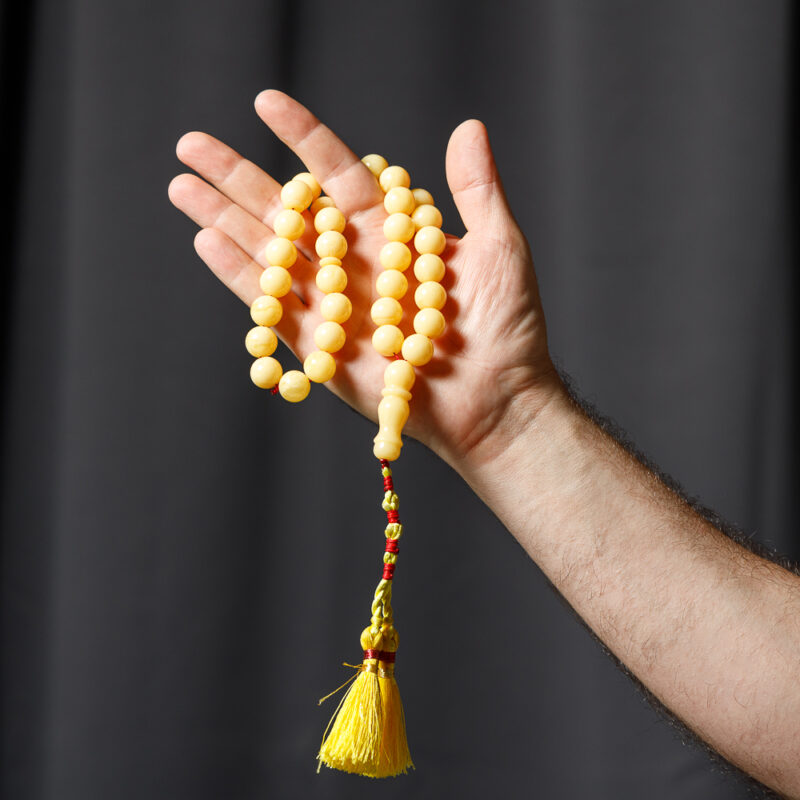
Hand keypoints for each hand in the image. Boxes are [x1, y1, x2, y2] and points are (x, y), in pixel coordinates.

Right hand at [168, 90, 562, 468]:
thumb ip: (477, 189)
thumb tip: (467, 126)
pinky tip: (207, 239)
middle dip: (239, 175)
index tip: (266, 102)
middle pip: (288, 210)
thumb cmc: (507, 328)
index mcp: (392, 232)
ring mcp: (335, 304)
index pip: (338, 174)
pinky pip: (275, 307)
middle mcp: (355, 263)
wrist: (496, 401)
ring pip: (270, 253)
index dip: (302, 137)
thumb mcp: (500, 248)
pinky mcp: (322, 348)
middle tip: (192, 143)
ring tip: (181, 185)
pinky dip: (242, 276)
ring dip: (224, 219)